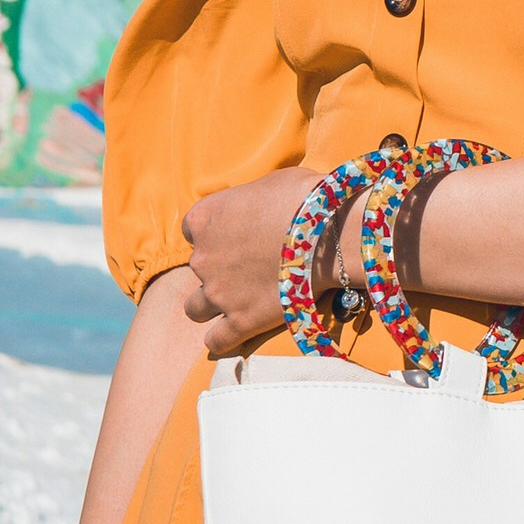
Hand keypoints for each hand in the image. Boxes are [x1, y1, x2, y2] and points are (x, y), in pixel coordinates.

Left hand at [176, 163, 316, 355]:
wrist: (330, 232)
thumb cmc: (305, 198)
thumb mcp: (270, 184)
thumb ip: (252, 201)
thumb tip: (261, 206)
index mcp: (205, 218)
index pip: (193, 229)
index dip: (215, 234)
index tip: (237, 236)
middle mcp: (203, 256)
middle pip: (197, 268)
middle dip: (219, 268)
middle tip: (250, 267)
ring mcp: (219, 292)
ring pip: (195, 308)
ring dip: (210, 305)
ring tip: (237, 302)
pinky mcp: (240, 321)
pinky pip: (217, 340)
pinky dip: (223, 339)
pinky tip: (235, 334)